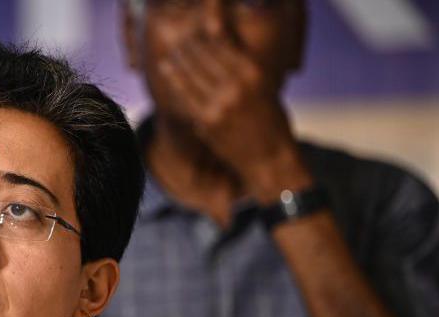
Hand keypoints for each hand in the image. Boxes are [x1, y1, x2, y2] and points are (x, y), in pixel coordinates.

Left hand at [159, 33, 310, 199]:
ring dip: (178, 63)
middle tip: (181, 44)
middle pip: (205, 58)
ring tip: (170, 57)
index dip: (208, 40)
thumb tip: (219, 52)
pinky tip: (168, 74)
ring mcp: (219, 104)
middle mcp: (236, 86)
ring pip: (191, 76)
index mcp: (254, 74)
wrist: (268, 158)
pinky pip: (186, 96)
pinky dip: (176, 83)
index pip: (224, 48)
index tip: (199, 36)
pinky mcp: (206, 121)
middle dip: (190, 49)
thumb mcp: (265, 88)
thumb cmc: (270, 122)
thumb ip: (243, 71)